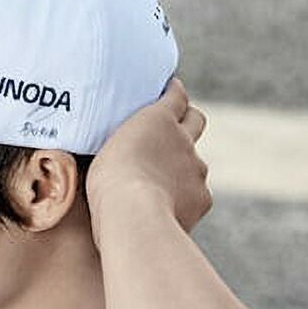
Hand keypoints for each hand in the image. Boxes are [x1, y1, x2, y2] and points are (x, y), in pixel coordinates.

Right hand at [87, 75, 210, 235]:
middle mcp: (183, 139)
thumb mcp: (104, 154)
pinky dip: (186, 201)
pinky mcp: (202, 198)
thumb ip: (123, 147)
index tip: (169, 91)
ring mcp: (196, 169)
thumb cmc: (110, 184)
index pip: (175, 95)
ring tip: (161, 186)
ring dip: (183, 169)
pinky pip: (196, 196)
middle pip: (196, 120)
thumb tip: (124, 153)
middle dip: (188, 122)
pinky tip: (167, 211)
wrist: (134, 217)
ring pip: (195, 163)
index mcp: (159, 120)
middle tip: (173, 133)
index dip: (173, 92)